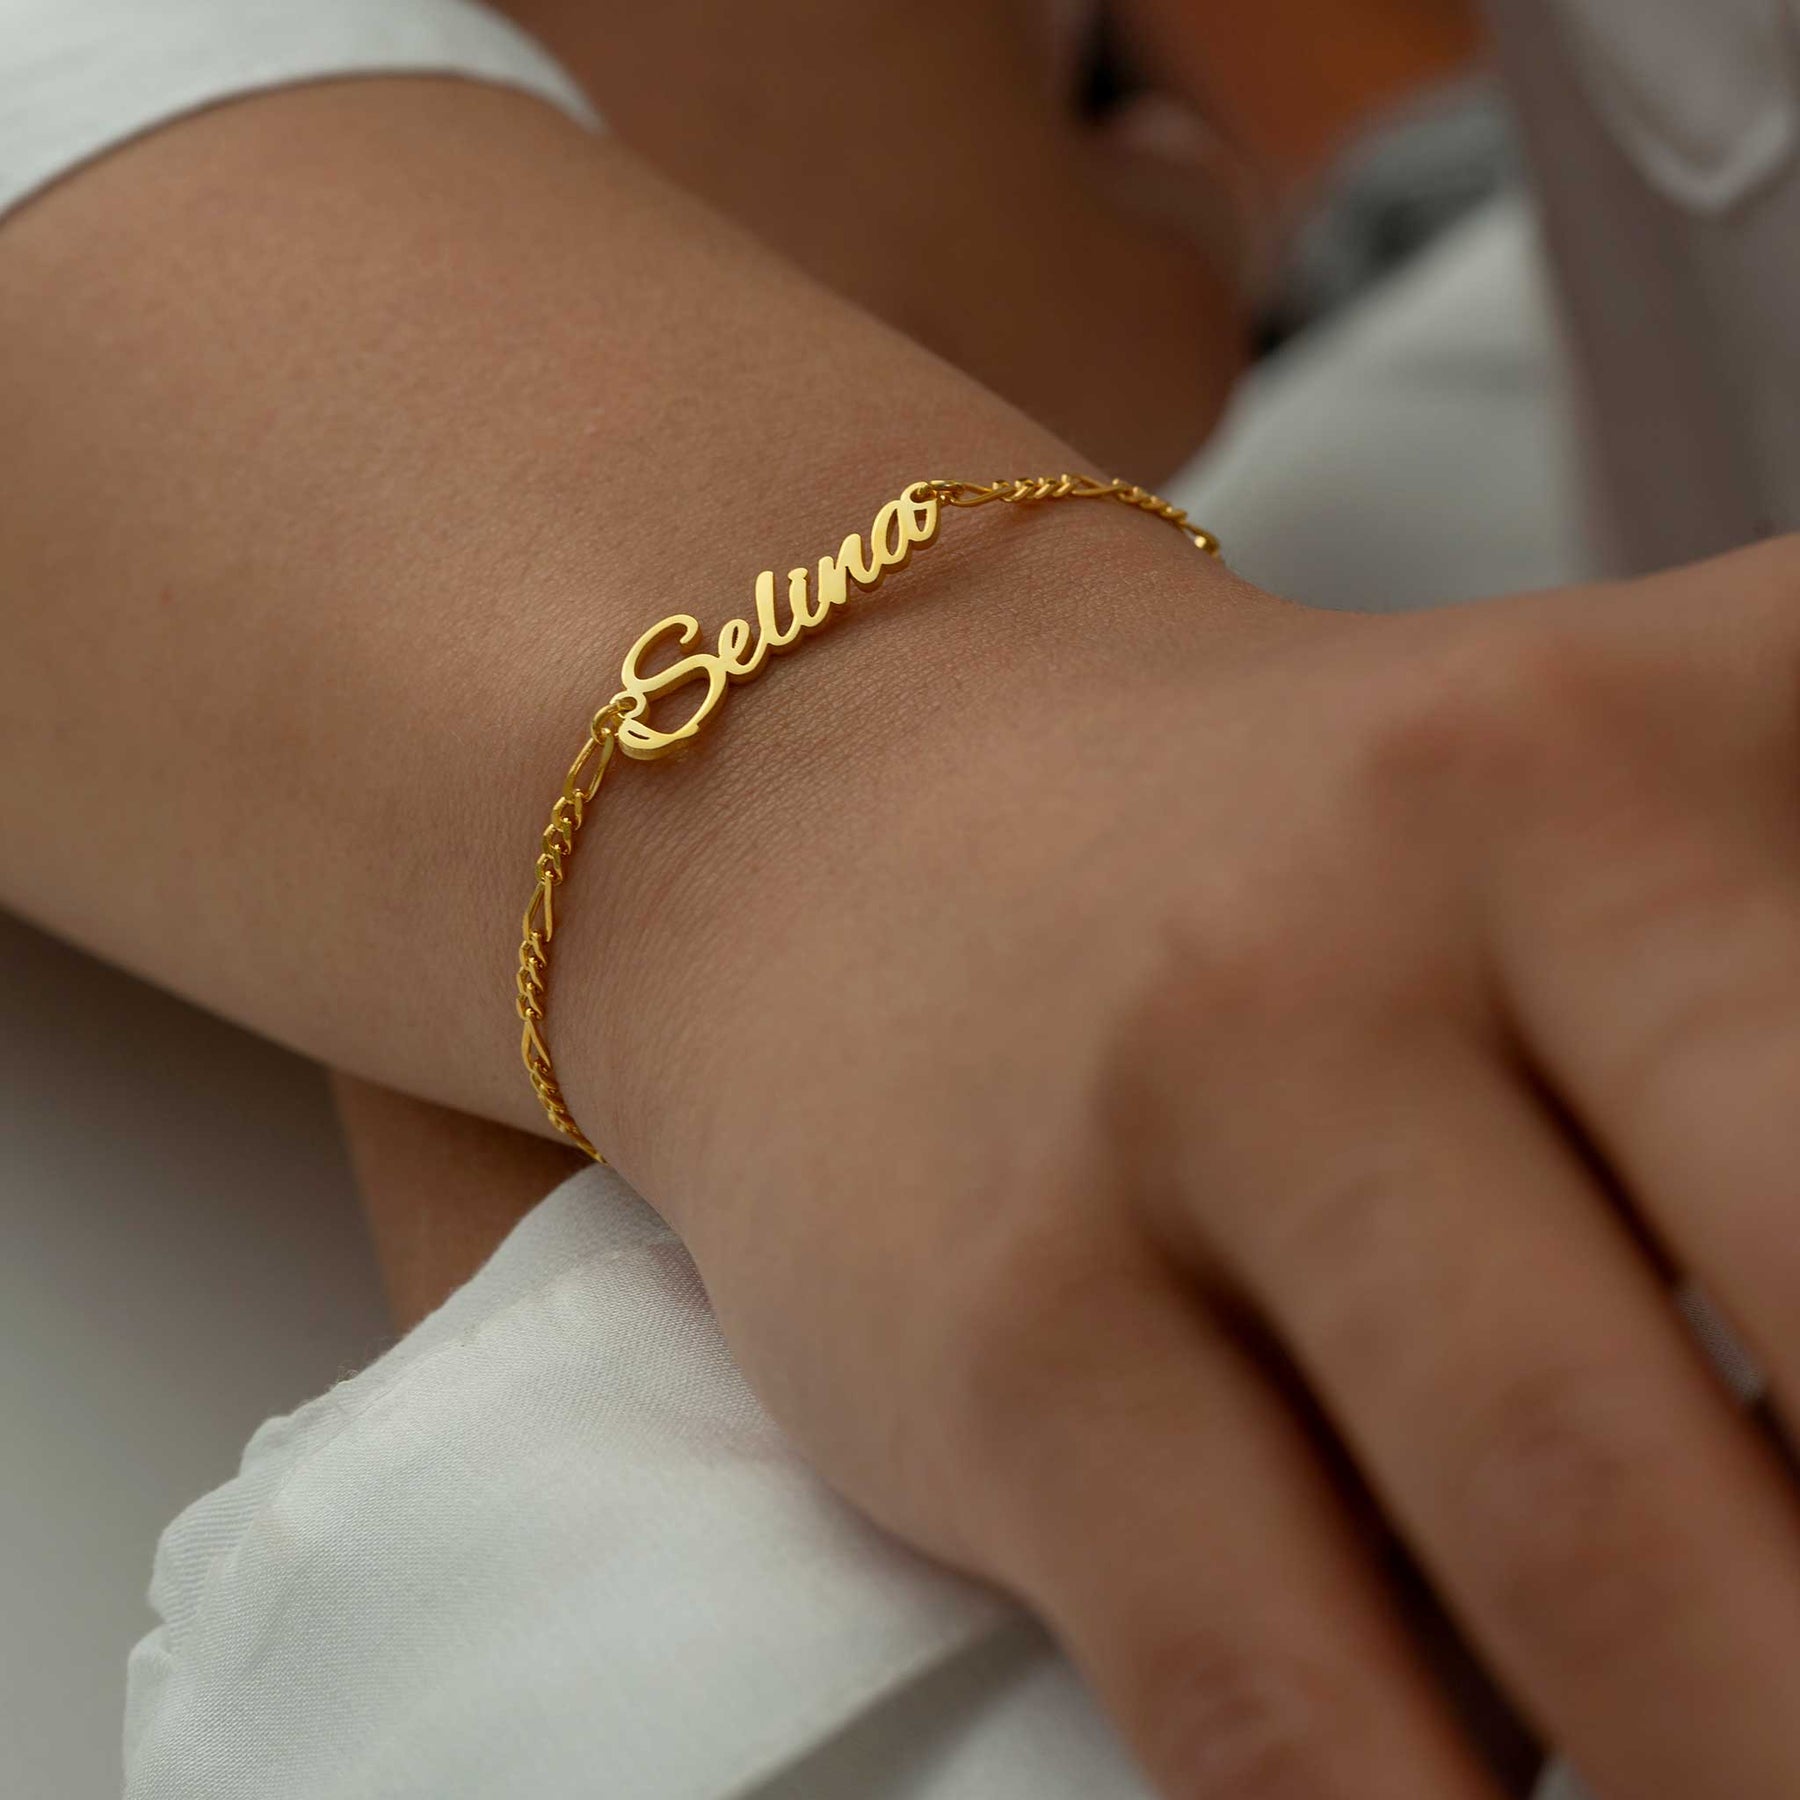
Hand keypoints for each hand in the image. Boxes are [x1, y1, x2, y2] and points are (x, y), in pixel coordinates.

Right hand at [590, 533, 1799, 1797]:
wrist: (857, 816)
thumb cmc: (1265, 863)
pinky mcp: (1006, 1335)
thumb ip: (1790, 1060)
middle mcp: (1396, 896)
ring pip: (1573, 1560)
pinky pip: (1277, 1704)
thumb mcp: (1597, 807)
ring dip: (1737, 1782)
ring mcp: (1180, 1108)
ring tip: (1753, 1784)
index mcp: (1616, 746)